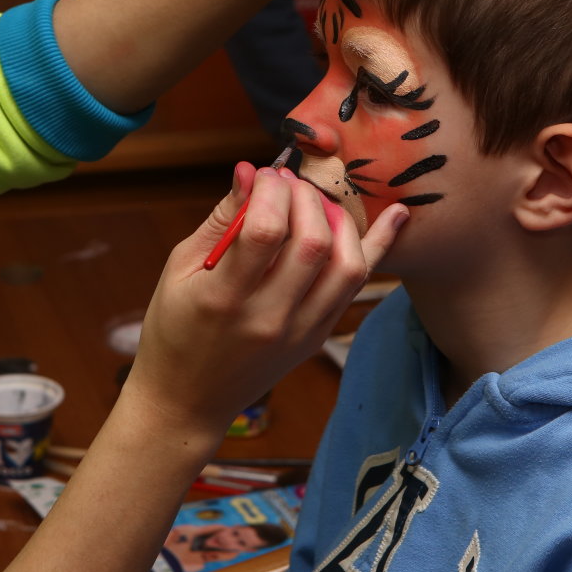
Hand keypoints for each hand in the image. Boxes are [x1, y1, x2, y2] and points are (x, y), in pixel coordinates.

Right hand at [127, 164, 408, 436]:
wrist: (188, 399)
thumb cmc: (174, 330)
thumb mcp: (181, 269)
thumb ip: (221, 220)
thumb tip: (250, 172)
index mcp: (225, 298)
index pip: (266, 229)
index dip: (272, 190)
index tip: (264, 176)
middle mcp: (269, 318)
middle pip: (313, 242)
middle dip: (306, 197)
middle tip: (289, 184)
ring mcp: (300, 332)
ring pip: (347, 265)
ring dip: (339, 220)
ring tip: (317, 204)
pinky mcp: (318, 337)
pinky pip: (356, 287)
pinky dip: (376, 247)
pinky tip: (397, 216)